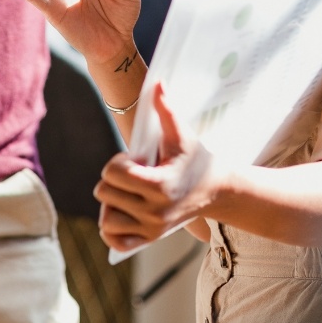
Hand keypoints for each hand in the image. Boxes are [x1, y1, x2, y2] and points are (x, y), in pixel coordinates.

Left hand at [95, 83, 216, 250]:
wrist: (217, 190)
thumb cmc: (196, 157)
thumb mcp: (181, 133)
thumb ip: (166, 109)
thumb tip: (157, 82)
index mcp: (159, 185)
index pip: (113, 173)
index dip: (118, 161)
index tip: (134, 159)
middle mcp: (154, 211)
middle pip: (105, 193)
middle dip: (113, 178)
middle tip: (132, 173)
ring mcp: (152, 229)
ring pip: (106, 219)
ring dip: (111, 202)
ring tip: (127, 191)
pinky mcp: (150, 239)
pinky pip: (115, 240)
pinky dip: (110, 228)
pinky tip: (121, 210)